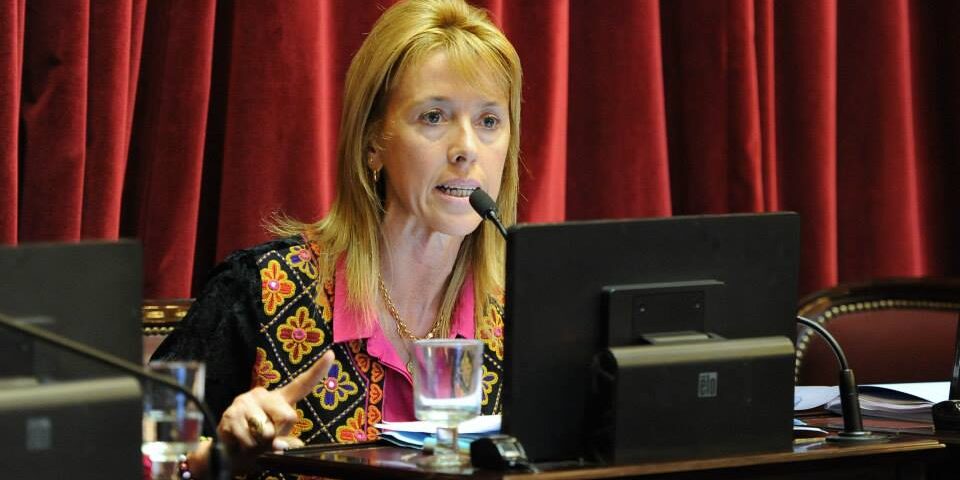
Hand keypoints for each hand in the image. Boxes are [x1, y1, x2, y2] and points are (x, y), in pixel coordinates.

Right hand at [217, 349, 334, 472]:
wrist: (227, 450)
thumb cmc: (258, 443)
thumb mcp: (277, 441)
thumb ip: (285, 441)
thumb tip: (279, 446)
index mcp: (280, 399)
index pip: (302, 384)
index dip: (317, 370)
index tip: (331, 355)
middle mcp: (263, 395)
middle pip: (288, 416)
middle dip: (280, 434)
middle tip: (267, 438)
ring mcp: (246, 402)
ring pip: (266, 431)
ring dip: (260, 444)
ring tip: (252, 441)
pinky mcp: (231, 414)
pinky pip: (248, 439)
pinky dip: (247, 448)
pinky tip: (241, 442)